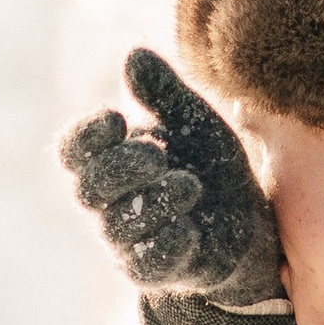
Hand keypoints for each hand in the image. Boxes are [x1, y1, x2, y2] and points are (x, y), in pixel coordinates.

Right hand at [58, 46, 285, 305]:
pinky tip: (190, 228)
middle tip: (156, 155)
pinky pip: (146, 263)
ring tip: (190, 185)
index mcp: (108, 160)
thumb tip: (133, 54)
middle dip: (120, 168)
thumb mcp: (191, 120)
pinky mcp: (154, 270)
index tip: (117, 119)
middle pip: (89, 188)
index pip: (73, 150)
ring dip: (152, 202)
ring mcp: (127, 240)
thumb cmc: (208, 163)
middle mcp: (107, 203)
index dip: (86, 136)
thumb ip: (161, 91)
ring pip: (117, 226)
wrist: (250, 217)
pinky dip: (165, 244)